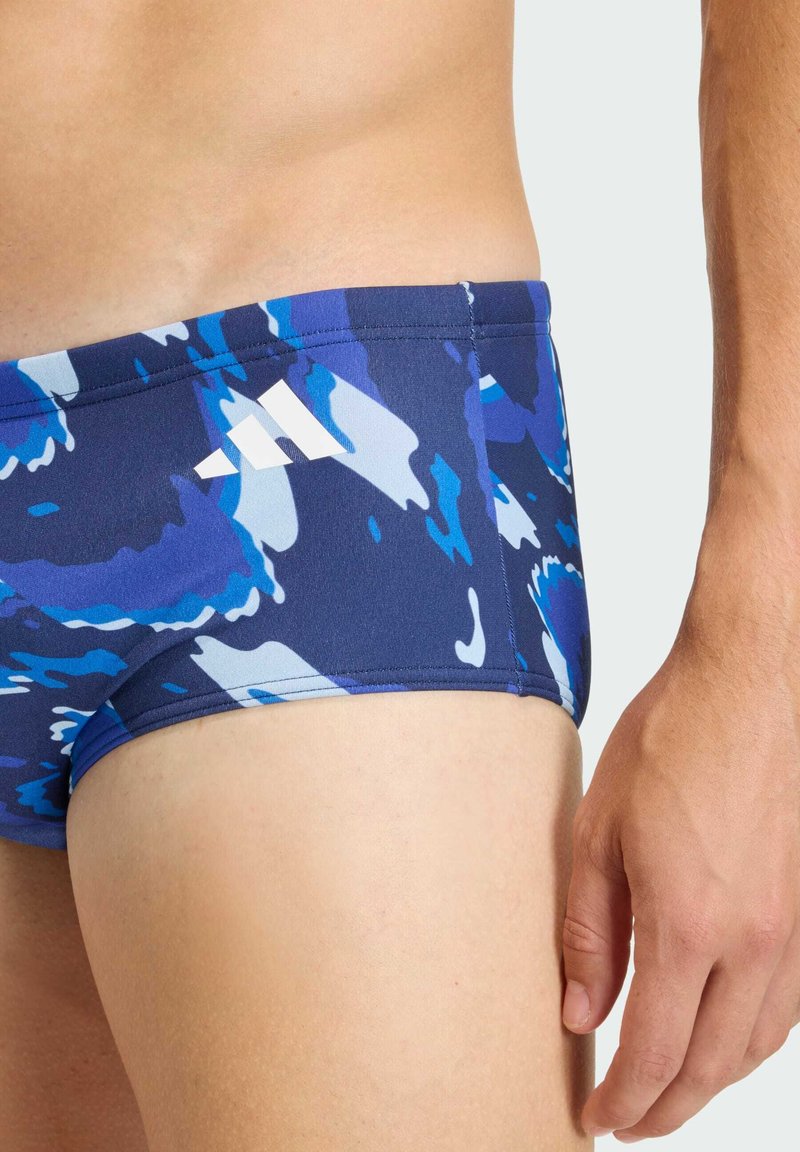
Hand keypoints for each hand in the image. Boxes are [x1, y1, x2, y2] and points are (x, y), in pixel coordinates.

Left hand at [561, 587, 799, 1141]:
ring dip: (712, 1081)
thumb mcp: (600, 829)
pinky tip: (724, 1034)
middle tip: (629, 1123)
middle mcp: (752, 941)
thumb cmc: (674, 739)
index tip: (597, 1120)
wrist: (752, 684)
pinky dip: (751, 1040)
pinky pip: (786, 1004)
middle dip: (667, 1108)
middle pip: (711, 1065)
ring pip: (757, 1044)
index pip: (655, 1051)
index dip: (624, 1099)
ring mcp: (791, 927)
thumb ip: (590, 930)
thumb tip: (581, 1010)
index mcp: (689, 924)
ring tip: (671, 1091)